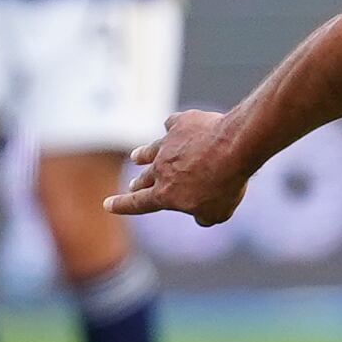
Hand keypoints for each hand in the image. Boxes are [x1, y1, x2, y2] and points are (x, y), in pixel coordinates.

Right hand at [106, 109, 247, 225]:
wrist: (234, 147)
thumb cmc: (227, 184)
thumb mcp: (218, 213)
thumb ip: (204, 217)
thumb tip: (200, 216)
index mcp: (165, 194)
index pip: (138, 203)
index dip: (122, 205)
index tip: (108, 204)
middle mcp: (161, 168)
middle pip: (144, 178)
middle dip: (137, 183)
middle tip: (132, 185)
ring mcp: (169, 144)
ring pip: (151, 150)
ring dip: (142, 154)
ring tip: (136, 156)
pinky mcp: (182, 124)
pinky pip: (173, 124)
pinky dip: (173, 127)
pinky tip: (174, 126)